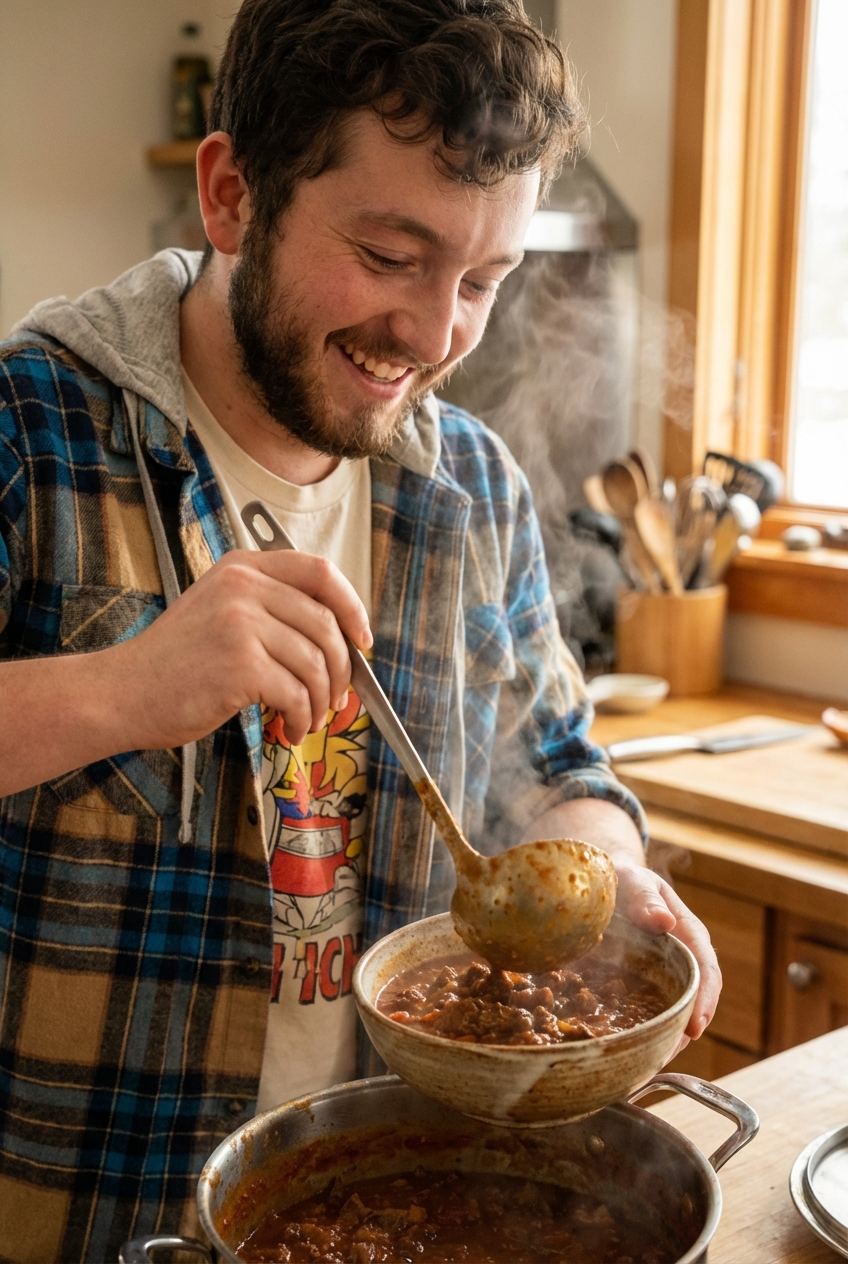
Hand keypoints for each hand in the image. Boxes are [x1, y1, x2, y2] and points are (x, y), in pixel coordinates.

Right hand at [112, 549, 371, 749]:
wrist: (122, 692)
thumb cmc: (175, 663)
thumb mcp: (220, 612)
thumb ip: (271, 610)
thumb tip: (340, 640)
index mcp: (242, 567)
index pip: (320, 571)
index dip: (352, 606)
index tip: (362, 639)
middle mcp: (244, 586)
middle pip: (327, 623)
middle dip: (343, 669)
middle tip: (337, 697)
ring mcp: (242, 623)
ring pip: (317, 664)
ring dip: (322, 701)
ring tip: (309, 719)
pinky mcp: (240, 664)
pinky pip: (297, 694)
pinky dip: (302, 718)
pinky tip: (290, 728)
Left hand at [614, 862, 721, 1047]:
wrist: (605, 883)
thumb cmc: (624, 878)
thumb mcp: (633, 880)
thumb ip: (646, 898)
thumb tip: (665, 921)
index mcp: (688, 934)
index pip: (706, 971)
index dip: (704, 1001)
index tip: (694, 1027)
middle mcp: (682, 960)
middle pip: (695, 1002)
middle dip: (683, 1032)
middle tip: (663, 1058)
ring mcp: (664, 976)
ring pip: (673, 1013)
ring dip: (664, 1038)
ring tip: (644, 1065)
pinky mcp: (643, 987)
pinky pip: (648, 1012)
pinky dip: (643, 1031)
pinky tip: (627, 1051)